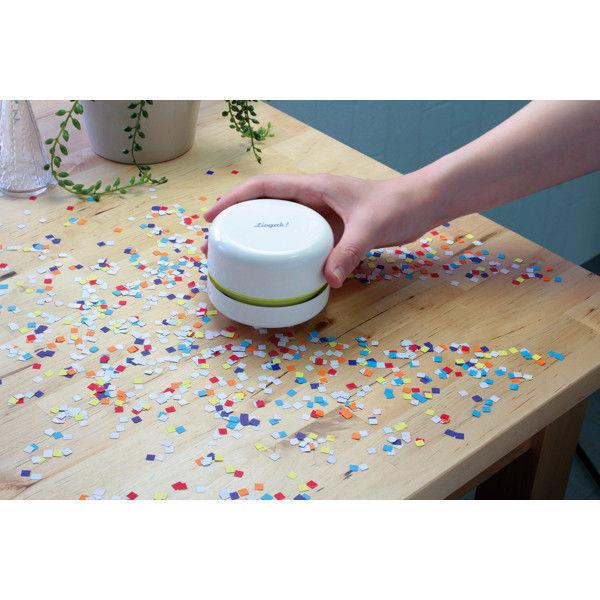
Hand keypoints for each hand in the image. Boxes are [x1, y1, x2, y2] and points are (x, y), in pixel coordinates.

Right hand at [202, 172, 436, 287]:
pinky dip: (282, 247)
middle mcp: (313, 198)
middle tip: (218, 244)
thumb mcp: (371, 227)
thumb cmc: (397, 205)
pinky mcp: (331, 228)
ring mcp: (321, 214)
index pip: (264, 187)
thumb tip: (328, 280)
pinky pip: (298, 236)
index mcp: (314, 187)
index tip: (213, 218)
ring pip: (280, 220)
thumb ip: (349, 251)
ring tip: (238, 256)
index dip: (235, 199)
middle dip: (237, 219)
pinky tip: (277, 265)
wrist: (421, 204)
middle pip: (264, 204)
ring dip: (257, 234)